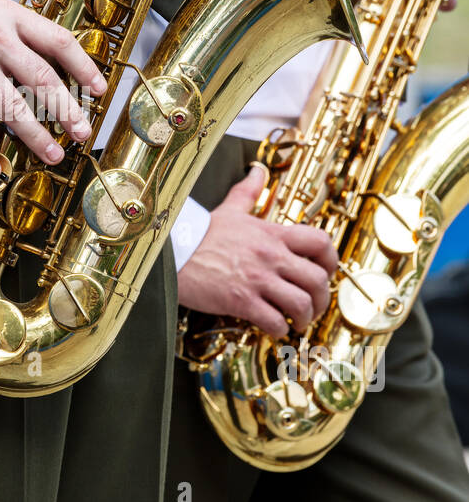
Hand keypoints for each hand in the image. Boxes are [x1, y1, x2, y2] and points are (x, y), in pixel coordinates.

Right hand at [0, 0, 108, 175]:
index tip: (99, 90)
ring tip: (53, 155)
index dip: (84, 67)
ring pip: (12, 107)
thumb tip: (52, 62)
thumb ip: (20, 32)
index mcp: (12, 18)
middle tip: (83, 132)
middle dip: (68, 111)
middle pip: (43, 80)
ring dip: (36, 136)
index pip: (59, 42)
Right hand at [176, 165, 338, 337]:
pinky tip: (274, 328)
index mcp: (272, 234)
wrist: (171, 251)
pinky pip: (274, 321)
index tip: (325, 272)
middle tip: (313, 306)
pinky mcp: (241, 301)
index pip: (320, 243)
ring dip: (304, 317)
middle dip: (321, 299)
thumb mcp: (229, 209)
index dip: (330, 261)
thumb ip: (248, 192)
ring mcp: (257, 279)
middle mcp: (270, 256)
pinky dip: (280, 329)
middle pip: (317, 279)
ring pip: (301, 303)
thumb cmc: (199, 234)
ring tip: (296, 321)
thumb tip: (257, 172)